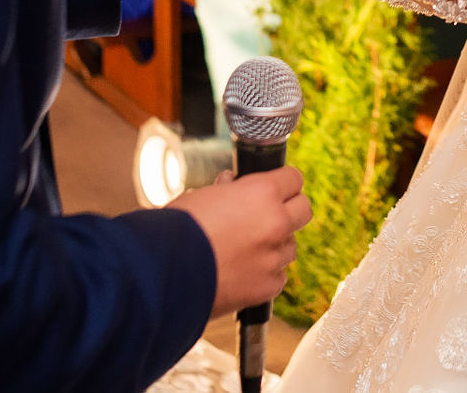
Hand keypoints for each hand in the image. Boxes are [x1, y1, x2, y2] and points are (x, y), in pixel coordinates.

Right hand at [169, 167, 311, 318]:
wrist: (162, 275)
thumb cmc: (176, 231)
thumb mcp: (200, 197)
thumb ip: (225, 191)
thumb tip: (231, 184)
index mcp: (262, 193)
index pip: (294, 178)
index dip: (283, 182)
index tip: (276, 188)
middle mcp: (276, 223)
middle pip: (304, 209)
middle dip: (289, 210)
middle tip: (270, 215)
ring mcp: (274, 258)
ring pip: (291, 246)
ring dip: (276, 245)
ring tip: (247, 249)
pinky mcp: (267, 287)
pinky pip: (279, 277)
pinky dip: (266, 274)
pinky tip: (243, 272)